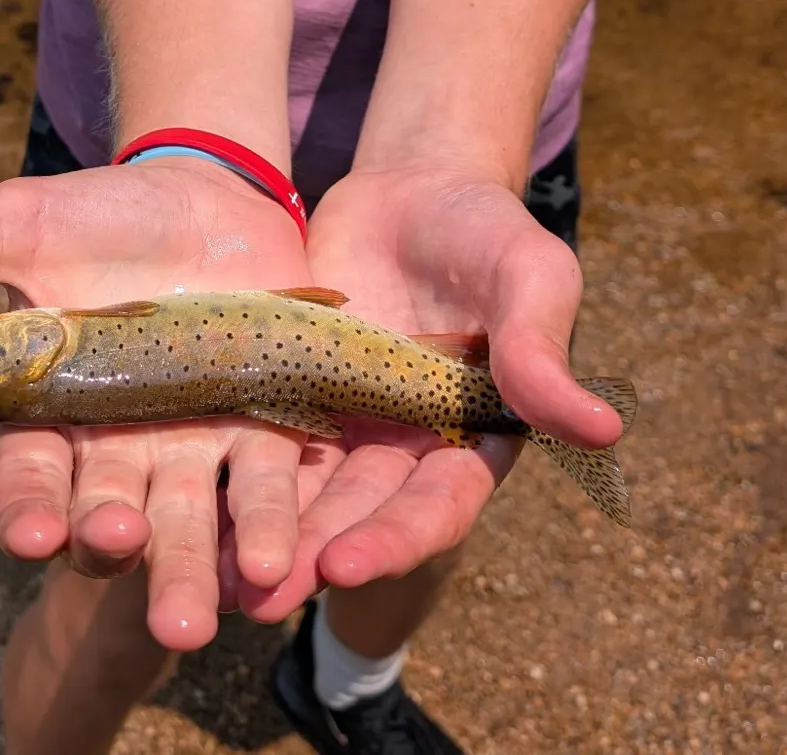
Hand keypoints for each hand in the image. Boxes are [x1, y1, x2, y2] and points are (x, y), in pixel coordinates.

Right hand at [0, 160, 344, 650]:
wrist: (201, 194)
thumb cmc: (97, 218)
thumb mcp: (22, 228)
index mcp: (53, 412)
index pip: (30, 478)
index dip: (29, 508)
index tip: (33, 535)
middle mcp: (123, 444)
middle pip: (113, 517)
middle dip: (118, 553)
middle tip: (129, 582)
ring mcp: (197, 440)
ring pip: (193, 520)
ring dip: (195, 569)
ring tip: (198, 620)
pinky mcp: (268, 421)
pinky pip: (271, 485)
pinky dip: (274, 527)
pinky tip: (282, 568)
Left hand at [236, 163, 624, 620]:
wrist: (412, 189)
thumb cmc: (487, 230)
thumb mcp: (528, 274)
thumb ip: (544, 347)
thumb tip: (604, 428)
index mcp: (472, 437)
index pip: (437, 505)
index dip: (395, 538)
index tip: (346, 566)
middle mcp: (405, 447)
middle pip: (358, 513)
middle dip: (310, 554)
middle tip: (256, 597)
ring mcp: (344, 421)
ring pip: (302, 492)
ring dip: (262, 534)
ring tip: (210, 574)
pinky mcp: (290, 388)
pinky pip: (258, 438)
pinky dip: (229, 471)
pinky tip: (182, 497)